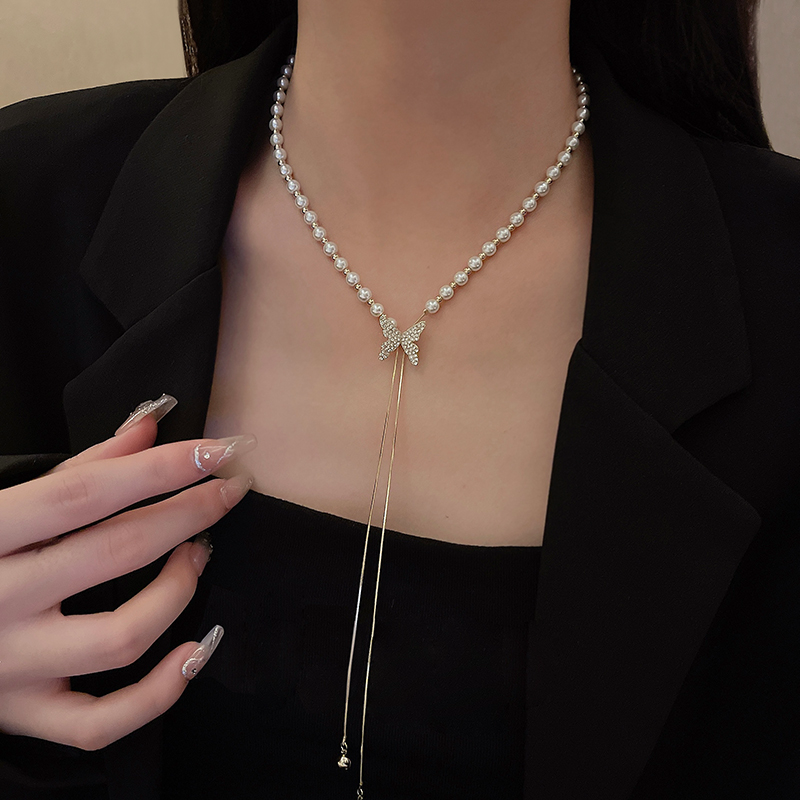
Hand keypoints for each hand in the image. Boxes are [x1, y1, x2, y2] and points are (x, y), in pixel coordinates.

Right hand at [0, 395, 255, 750]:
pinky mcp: (23, 712)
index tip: (218, 451)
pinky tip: (194, 651)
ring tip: (199, 555)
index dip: (158, 469)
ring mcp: (11, 664)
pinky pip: (102, 722)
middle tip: (227, 492)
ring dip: (178, 591)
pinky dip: (158, 692)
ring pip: (120, 637)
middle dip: (188, 515)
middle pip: (115, 552)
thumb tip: (150, 426)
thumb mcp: (6, 505)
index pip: (84, 494)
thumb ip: (78, 468)